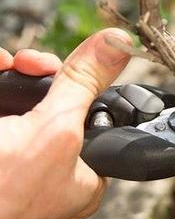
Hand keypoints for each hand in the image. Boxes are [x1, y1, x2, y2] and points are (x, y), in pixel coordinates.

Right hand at [0, 28, 131, 218]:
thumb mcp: (56, 128)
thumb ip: (86, 84)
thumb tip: (119, 42)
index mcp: (83, 176)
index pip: (98, 115)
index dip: (87, 84)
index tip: (76, 65)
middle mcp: (55, 167)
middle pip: (60, 99)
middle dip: (43, 72)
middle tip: (29, 63)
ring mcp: (20, 154)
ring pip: (29, 97)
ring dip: (18, 72)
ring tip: (7, 65)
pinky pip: (4, 100)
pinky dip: (1, 81)